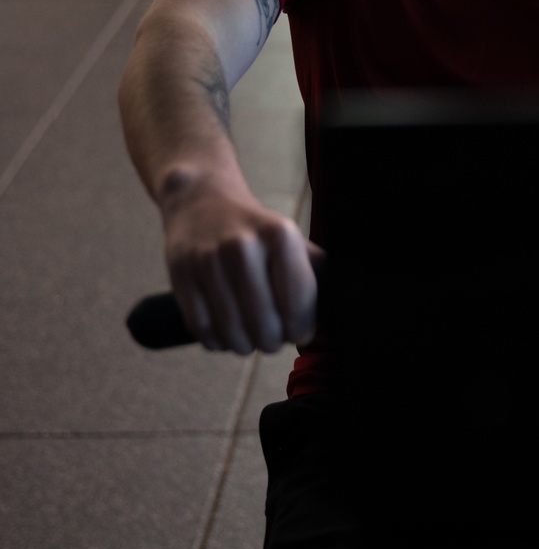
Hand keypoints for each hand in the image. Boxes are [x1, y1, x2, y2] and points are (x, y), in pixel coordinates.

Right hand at [161, 175, 320, 353]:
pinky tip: (225, 332)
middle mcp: (242, 245)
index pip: (298, 306)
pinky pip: (203, 329)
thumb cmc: (255, 232)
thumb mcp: (290, 240)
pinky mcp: (180, 274)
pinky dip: (216, 341)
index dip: (300, 329)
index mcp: (279, 235)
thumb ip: (317, 273)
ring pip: (233, 333)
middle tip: (272, 337)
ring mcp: (207, 260)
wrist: (201, 202)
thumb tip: (347, 303)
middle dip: (272, 342)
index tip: (297, 331)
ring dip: (244, 345)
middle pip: (265, 326)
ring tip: (250, 337)